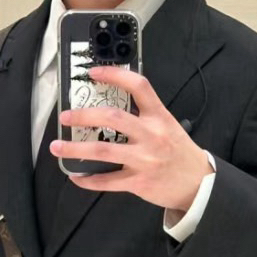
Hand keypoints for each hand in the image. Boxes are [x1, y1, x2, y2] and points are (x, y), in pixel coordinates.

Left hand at [50, 66, 211, 212]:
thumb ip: (144, 114)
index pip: (138, 87)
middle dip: (84, 115)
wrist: (198, 184)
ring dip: (76, 148)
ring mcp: (144, 160)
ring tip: (58, 146)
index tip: (93, 72)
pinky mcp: (138, 182)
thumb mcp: (168, 125)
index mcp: (159, 117)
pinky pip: (107, 181)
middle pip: (113, 118)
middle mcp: (151, 135)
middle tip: (66, 116)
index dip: (115, 75)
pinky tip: (76, 176)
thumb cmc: (178, 152)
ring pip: (103, 151)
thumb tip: (111, 104)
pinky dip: (88, 180)